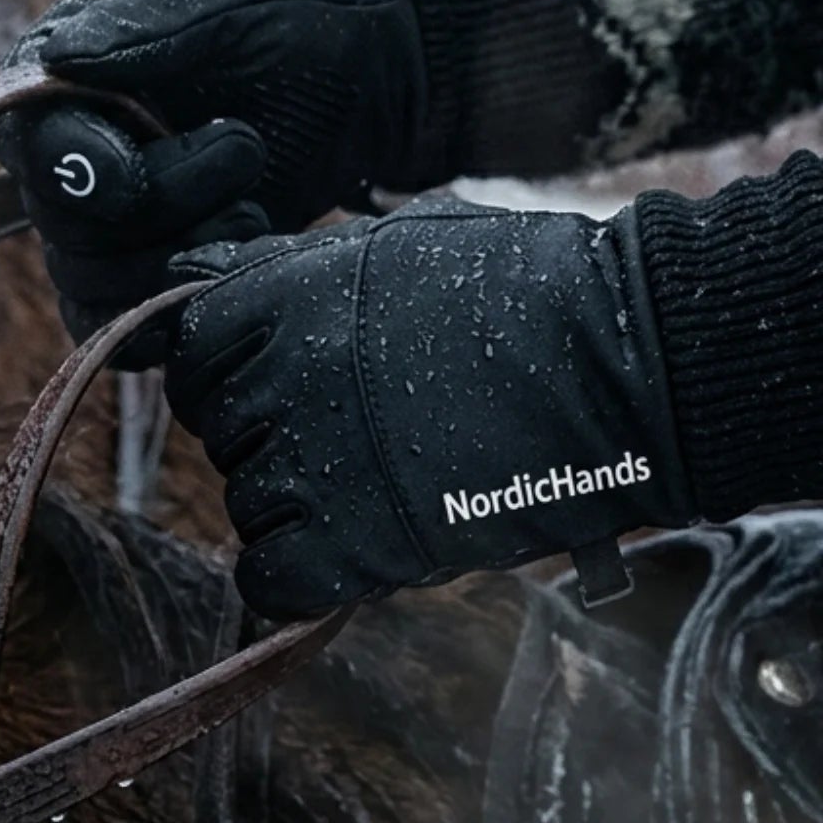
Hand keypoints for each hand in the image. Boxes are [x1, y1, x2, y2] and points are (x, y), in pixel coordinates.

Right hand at [0, 0, 432, 358]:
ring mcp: (115, 223)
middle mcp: (73, 155)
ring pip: (94, 291)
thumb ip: (144, 20)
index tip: (130, 168)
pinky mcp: (162, 274)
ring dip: (179, 257)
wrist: (380, 59)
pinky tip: (247, 258)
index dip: (71, 168)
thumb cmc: (296, 0)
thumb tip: (57, 58)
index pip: (27, 144)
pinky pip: (130, 333)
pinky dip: (183, 309)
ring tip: (254, 203)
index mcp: (65, 74)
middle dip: (157, 202)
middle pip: (62, 228)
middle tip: (243, 145)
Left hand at [163, 199, 695, 618]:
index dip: (230, 371)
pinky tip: (357, 548)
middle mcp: (285, 374)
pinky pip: (270, 579)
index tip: (278, 385)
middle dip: (271, 434)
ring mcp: (319, 462)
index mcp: (289, 295)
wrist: (628, 364)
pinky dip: (301, 576)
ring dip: (298, 504)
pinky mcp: (358, 547)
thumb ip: (294, 266)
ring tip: (379, 482)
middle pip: (219, 430)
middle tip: (350, 434)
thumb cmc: (529, 288)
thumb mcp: (400, 243)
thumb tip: (206, 272)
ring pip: (246, 504)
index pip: (195, 348)